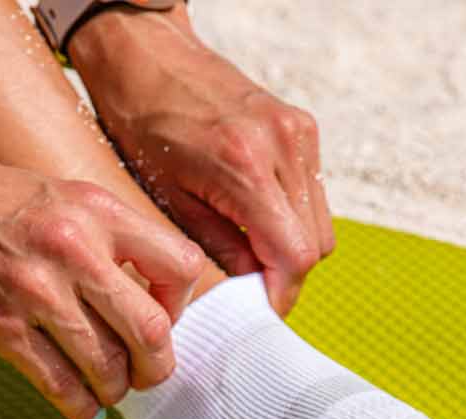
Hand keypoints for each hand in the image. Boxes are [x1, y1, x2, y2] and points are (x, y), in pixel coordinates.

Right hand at [0, 148, 204, 418]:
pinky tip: (80, 408)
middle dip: (157, 367)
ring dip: (115, 389)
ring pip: (108, 366)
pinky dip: (78, 406)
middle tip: (146, 376)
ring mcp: (36, 291)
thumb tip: (139, 290)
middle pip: (152, 331)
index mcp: (96, 209)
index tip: (159, 317)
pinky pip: (60, 384)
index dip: (179, 305)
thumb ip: (101, 234)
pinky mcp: (0, 327)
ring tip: (106, 389)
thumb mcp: (55, 192)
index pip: (180, 267)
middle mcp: (75, 248)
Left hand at [70, 7, 334, 315]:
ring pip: (321, 224)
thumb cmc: (144, 126)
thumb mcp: (170, 200)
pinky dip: (293, 220)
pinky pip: (313, 195)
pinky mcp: (302, 126)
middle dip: (286, 277)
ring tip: (252, 255)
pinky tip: (258, 221)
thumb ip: (221, 249)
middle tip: (251, 291)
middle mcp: (283, 145)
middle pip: (316, 245)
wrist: (148, 58)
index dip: (281, 294)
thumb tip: (252, 292)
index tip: (259, 314)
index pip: (294, 255)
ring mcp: (299, 132)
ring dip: (292, 250)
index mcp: (244, 166)